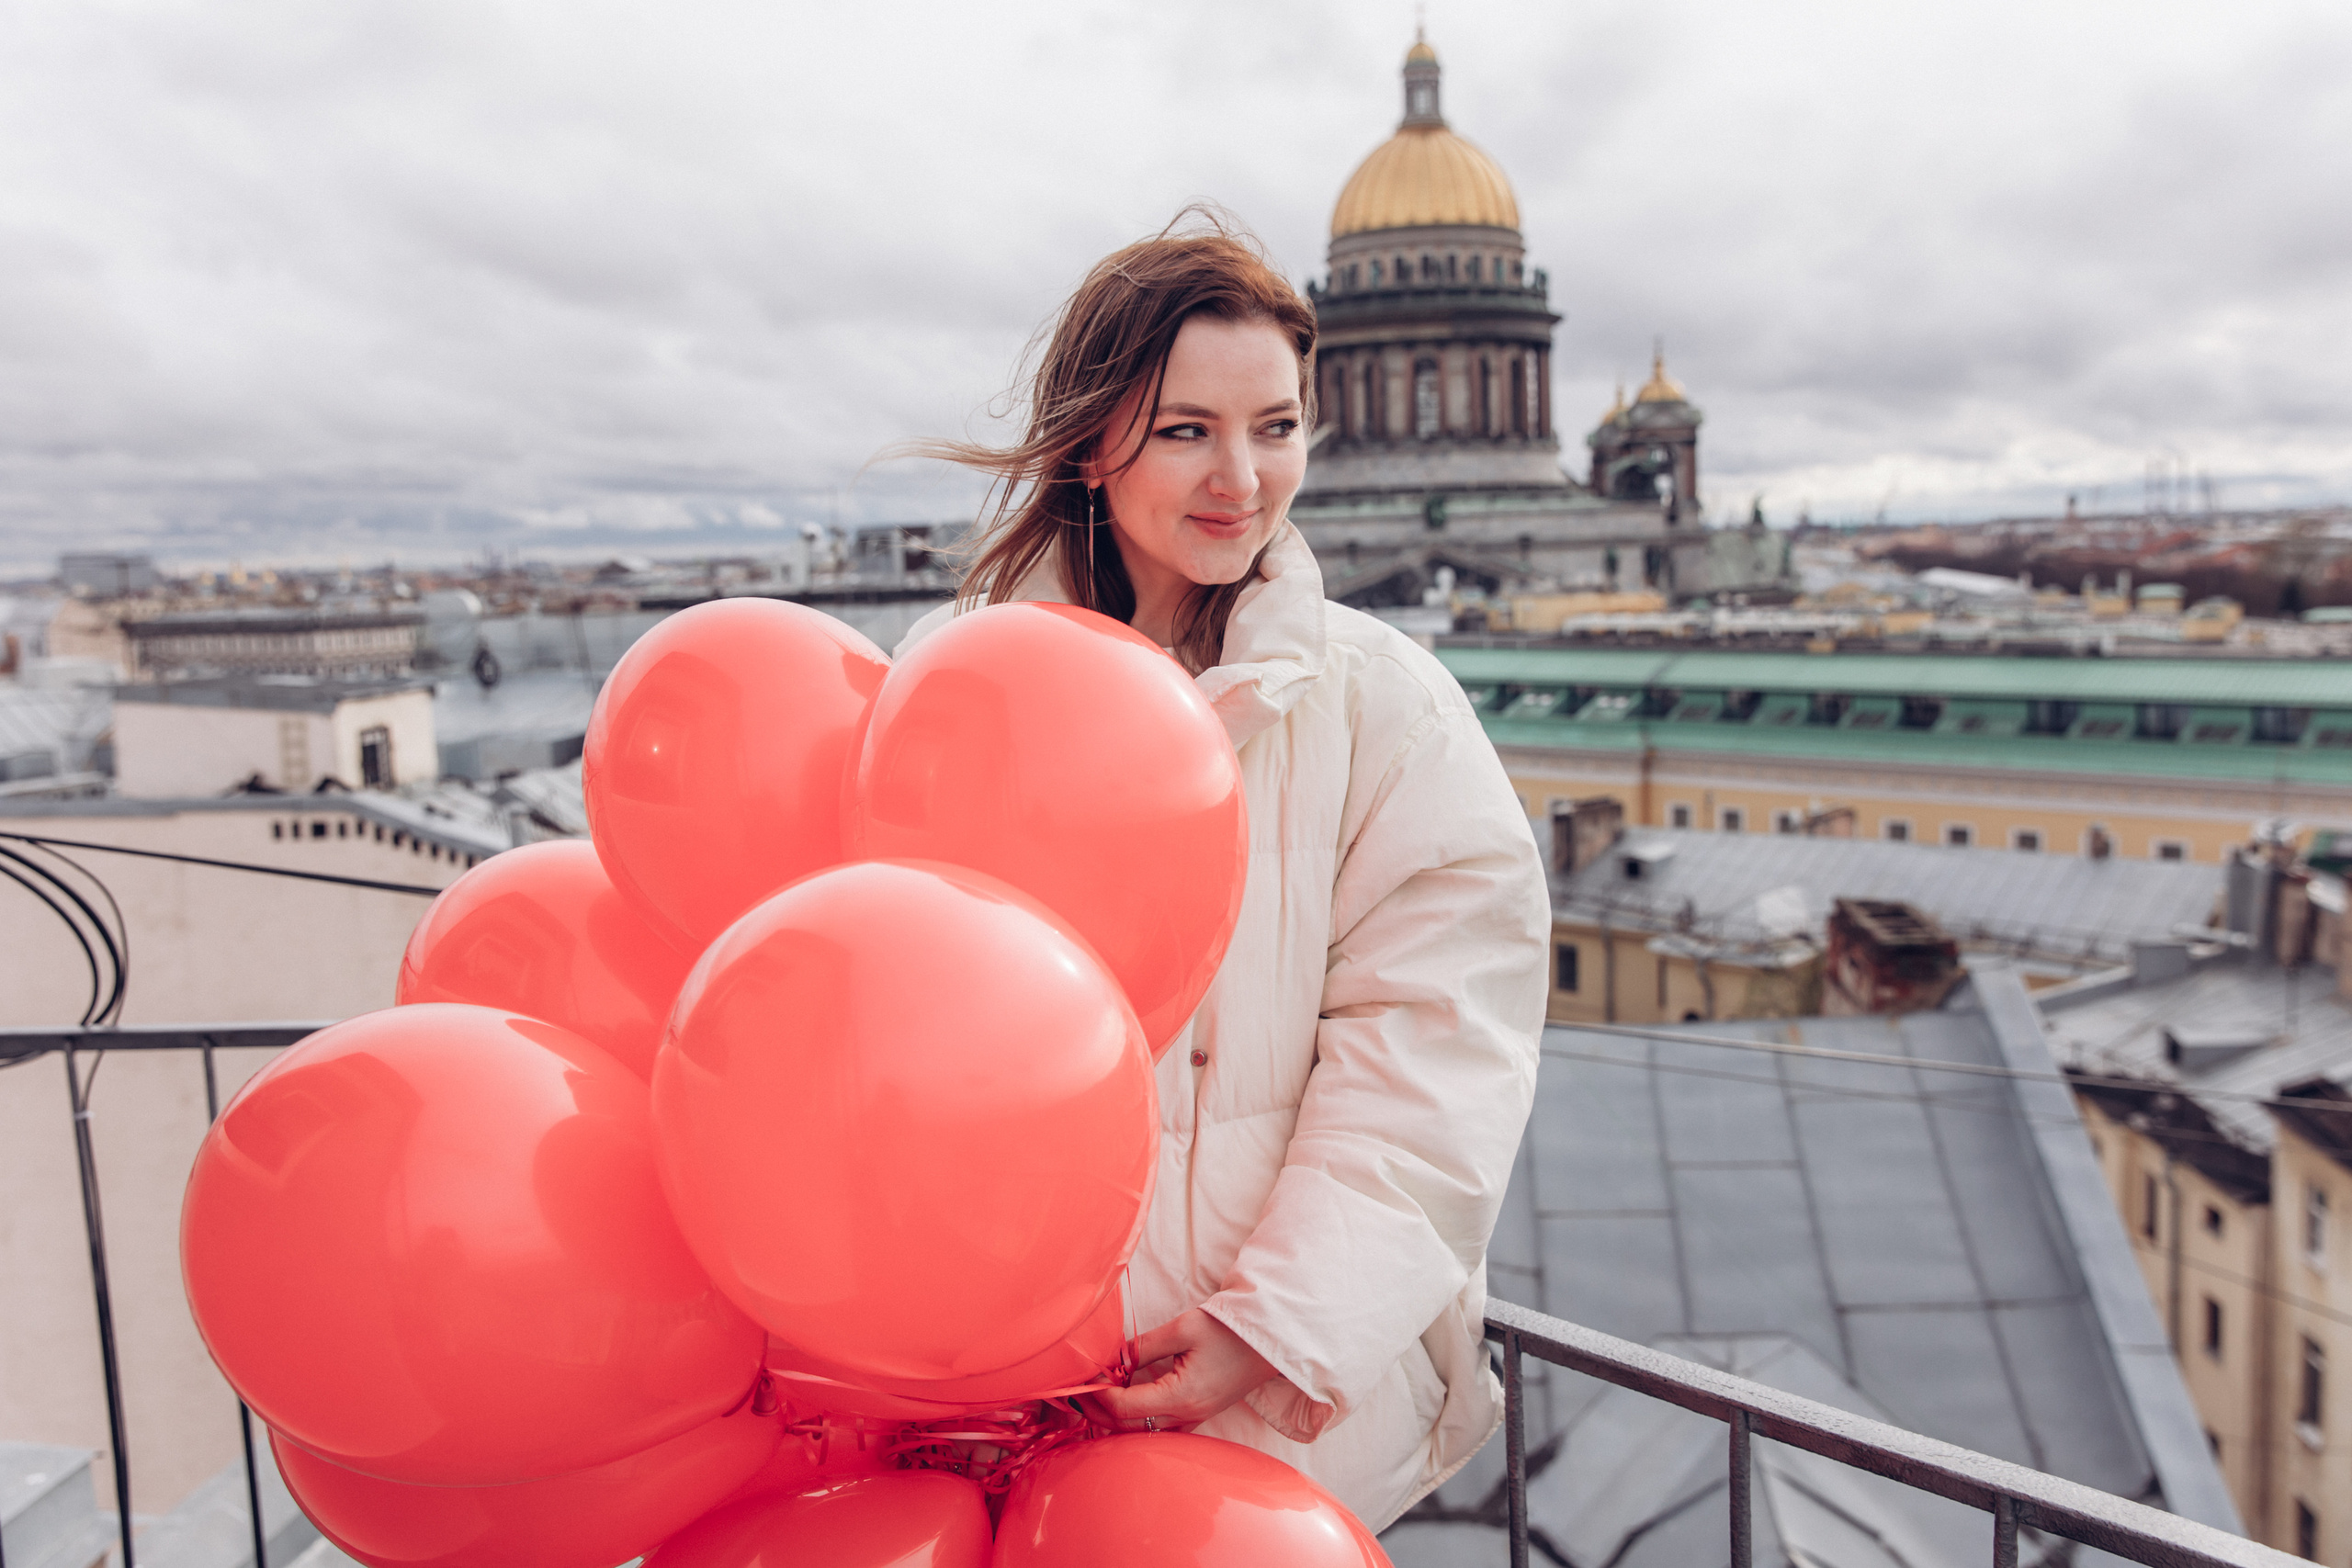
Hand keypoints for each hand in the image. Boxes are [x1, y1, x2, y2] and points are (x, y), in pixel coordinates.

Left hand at [1083, 1309, 1278, 1432]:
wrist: (1268, 1340)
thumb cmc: (1229, 1330)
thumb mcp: (1183, 1328)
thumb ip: (1143, 1346)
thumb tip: (1113, 1358)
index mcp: (1182, 1397)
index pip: (1125, 1407)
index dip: (1098, 1394)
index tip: (1081, 1377)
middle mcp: (1186, 1416)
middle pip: (1128, 1427)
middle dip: (1097, 1411)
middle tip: (1074, 1392)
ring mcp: (1193, 1420)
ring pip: (1141, 1433)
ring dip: (1112, 1419)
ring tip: (1091, 1398)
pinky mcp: (1197, 1416)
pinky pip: (1157, 1430)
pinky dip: (1133, 1421)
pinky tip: (1121, 1403)